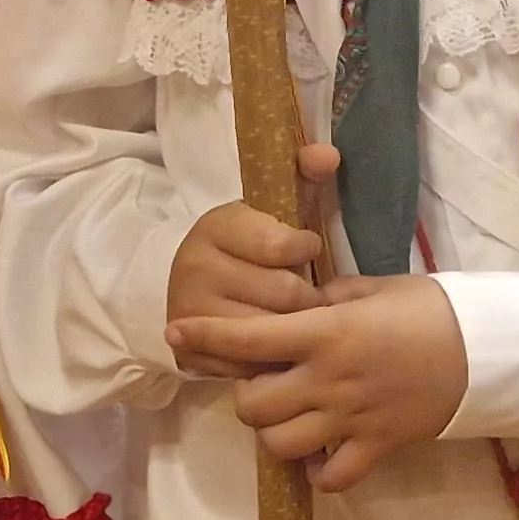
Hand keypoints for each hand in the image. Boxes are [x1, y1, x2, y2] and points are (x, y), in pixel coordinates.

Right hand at [164, 149, 333, 379]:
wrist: (190, 284)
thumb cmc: (246, 243)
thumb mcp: (271, 205)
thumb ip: (303, 176)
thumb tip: (329, 155)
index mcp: (218, 226)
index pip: (283, 245)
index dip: (305, 249)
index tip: (305, 248)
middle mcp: (196, 268)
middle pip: (285, 294)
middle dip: (307, 295)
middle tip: (306, 291)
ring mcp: (191, 313)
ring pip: (273, 331)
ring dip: (293, 328)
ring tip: (295, 317)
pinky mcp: (192, 352)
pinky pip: (254, 364)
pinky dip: (272, 357)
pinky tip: (277, 343)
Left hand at [174, 273, 467, 490]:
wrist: (488, 352)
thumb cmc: (432, 309)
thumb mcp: (377, 287)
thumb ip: (332, 298)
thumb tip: (306, 304)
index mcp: (325, 335)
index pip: (248, 339)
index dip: (206, 337)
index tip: (177, 332)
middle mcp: (328, 381)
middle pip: (251, 407)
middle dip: (248, 395)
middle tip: (268, 382)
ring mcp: (350, 420)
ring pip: (280, 445)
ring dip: (276, 432)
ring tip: (292, 416)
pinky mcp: (375, 447)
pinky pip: (330, 477)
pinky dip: (319, 470)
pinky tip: (324, 451)